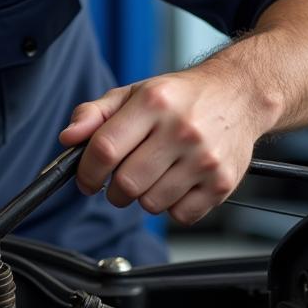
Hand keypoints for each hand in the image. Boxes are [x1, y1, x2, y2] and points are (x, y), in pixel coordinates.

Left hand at [58, 68, 268, 225]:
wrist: (238, 95)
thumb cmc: (180, 97)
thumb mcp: (133, 93)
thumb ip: (94, 114)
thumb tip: (69, 138)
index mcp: (153, 102)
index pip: (105, 148)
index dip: (86, 171)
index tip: (86, 179)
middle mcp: (181, 129)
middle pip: (126, 183)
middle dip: (112, 189)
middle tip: (118, 180)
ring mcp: (204, 158)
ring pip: (151, 203)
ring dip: (142, 197)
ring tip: (151, 176)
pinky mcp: (222, 182)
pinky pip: (180, 215)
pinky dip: (170, 207)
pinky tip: (175, 183)